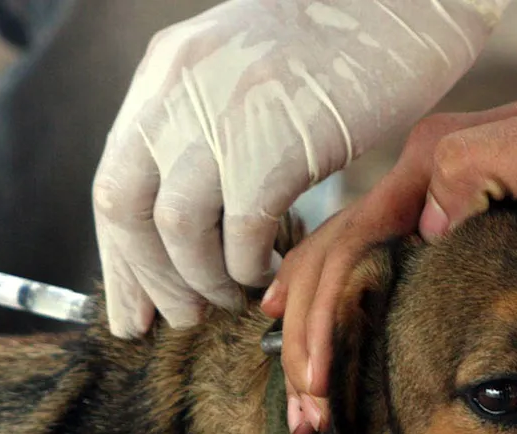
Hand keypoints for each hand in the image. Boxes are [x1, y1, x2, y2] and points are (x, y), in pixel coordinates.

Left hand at [93, 0, 505, 336]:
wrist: (403, 3)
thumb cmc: (335, 51)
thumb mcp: (239, 74)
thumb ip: (198, 134)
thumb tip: (177, 229)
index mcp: (163, 75)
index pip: (113, 183)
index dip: (122, 257)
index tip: (135, 309)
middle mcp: (177, 89)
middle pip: (124, 208)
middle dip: (148, 279)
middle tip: (181, 319)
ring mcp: (222, 112)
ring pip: (176, 229)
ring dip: (201, 281)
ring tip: (231, 298)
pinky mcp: (275, 142)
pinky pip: (241, 232)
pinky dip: (250, 267)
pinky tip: (270, 273)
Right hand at [263, 94, 516, 433]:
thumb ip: (475, 168)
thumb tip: (421, 224)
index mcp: (428, 166)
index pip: (349, 247)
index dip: (323, 318)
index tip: (319, 383)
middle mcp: (413, 185)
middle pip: (332, 264)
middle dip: (309, 341)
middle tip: (307, 414)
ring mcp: (422, 205)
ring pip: (339, 268)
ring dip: (311, 334)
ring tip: (304, 400)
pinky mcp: (439, 230)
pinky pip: (369, 270)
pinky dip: (335, 309)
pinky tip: (315, 336)